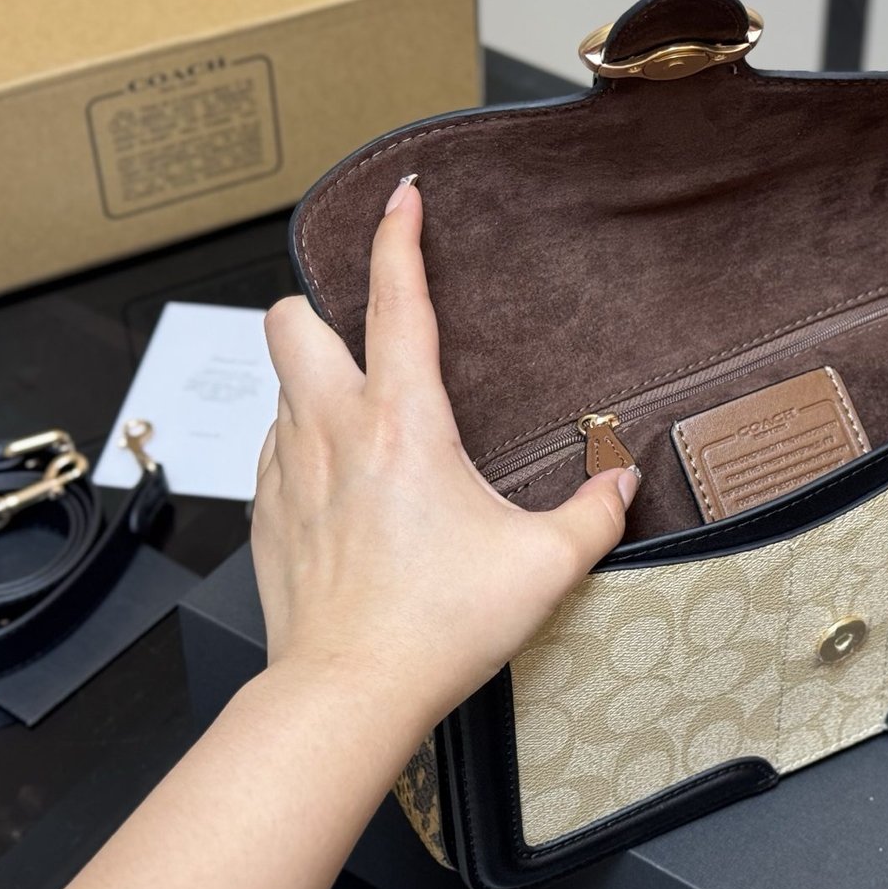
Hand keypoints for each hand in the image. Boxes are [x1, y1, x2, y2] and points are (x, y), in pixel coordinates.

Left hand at [251, 178, 637, 728]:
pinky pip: (275, 448)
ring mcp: (289, 471)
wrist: (348, 692)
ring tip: (365, 421)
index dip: (398, 236)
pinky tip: (341, 483)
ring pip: (279, 385)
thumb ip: (593, 515)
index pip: (394, 299)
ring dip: (316, 381)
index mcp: (404, 423)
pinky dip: (303, 443)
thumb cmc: (437, 626)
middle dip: (319, 306)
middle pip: (290, 321)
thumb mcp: (542, 567)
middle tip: (364, 335)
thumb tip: (621, 484)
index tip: (403, 196)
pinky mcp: (267, 515)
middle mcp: (334, 430)